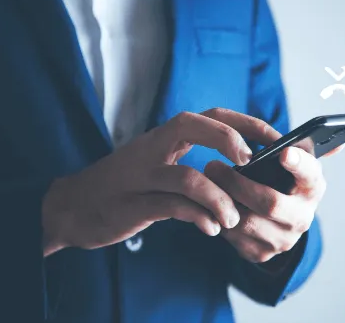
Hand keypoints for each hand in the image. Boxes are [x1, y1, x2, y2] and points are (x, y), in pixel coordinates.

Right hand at [41, 109, 273, 256]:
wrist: (71, 207)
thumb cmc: (121, 188)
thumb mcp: (154, 165)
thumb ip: (186, 162)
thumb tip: (232, 172)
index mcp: (161, 138)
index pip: (208, 115)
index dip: (243, 122)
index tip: (273, 137)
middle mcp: (150, 149)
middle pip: (192, 125)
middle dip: (228, 140)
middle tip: (250, 164)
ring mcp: (140, 176)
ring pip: (186, 175)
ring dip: (218, 198)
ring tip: (233, 218)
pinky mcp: (132, 205)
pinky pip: (172, 207)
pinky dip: (197, 217)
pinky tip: (210, 228)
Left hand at [205, 135, 343, 263]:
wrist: (274, 224)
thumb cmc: (280, 182)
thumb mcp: (293, 166)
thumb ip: (304, 150)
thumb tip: (340, 145)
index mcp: (312, 188)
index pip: (311, 175)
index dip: (298, 165)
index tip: (283, 153)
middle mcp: (302, 216)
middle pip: (270, 203)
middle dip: (237, 183)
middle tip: (212, 165)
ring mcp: (283, 239)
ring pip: (246, 222)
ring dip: (221, 201)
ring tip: (204, 182)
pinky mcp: (261, 253)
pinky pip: (232, 237)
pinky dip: (216, 219)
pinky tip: (207, 203)